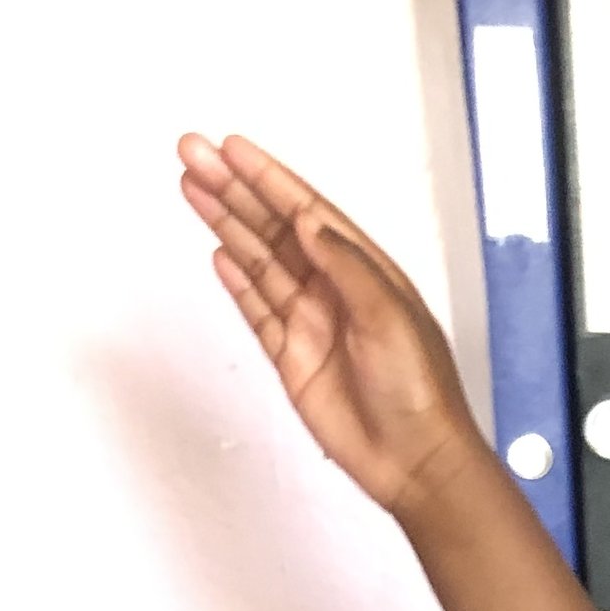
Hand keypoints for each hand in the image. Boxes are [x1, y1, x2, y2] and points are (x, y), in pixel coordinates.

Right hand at [177, 133, 483, 517]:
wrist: (414, 462)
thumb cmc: (418, 391)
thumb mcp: (389, 317)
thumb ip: (347, 266)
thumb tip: (308, 222)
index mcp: (366, 273)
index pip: (307, 213)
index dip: (268, 179)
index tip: (230, 148)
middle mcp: (335, 291)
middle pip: (274, 229)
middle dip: (234, 190)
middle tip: (191, 152)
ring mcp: (311, 324)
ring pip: (259, 261)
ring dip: (226, 223)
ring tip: (191, 186)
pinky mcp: (293, 359)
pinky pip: (258, 311)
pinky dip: (238, 281)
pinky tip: (218, 251)